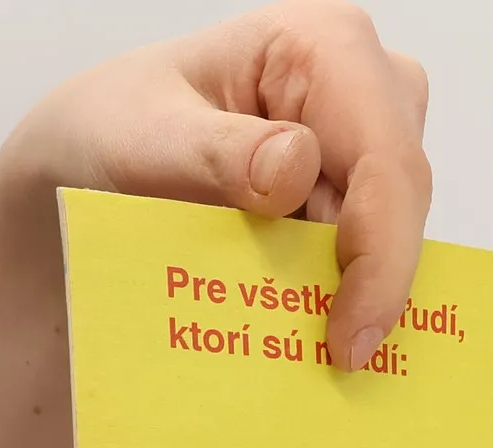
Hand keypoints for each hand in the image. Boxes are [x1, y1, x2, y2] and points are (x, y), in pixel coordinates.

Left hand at [0, 4, 429, 447]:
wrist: (88, 176)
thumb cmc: (108, 139)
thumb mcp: (138, 139)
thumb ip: (215, 152)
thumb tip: (295, 166)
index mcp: (318, 45)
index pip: (385, 158)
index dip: (381, 256)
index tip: (347, 340)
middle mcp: (360, 85)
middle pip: (404, 200)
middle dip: (372, 284)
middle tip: (328, 357)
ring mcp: (366, 144)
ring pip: (397, 237)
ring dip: (354, 296)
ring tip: (302, 342)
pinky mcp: (359, 199)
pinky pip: (377, 259)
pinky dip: (345, 302)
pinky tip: (308, 335)